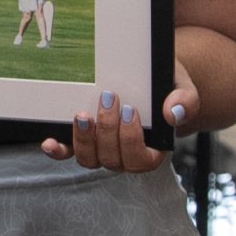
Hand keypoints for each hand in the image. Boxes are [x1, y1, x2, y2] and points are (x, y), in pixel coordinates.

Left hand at [42, 59, 196, 171]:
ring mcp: (100, 149)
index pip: (141, 160)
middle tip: (109, 99)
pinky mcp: (81, 139)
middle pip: (112, 160)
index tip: (129, 110)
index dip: (132, 139)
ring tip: (82, 115)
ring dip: (83, 140)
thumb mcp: (181, 85)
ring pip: (89, 159)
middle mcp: (123, 156)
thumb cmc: (164, 84)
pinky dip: (58, 150)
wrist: (146, 75)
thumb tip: (173, 114)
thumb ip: (186, 99)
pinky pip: (68, 152)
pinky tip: (49, 141)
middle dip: (108, 131)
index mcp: (151, 150)